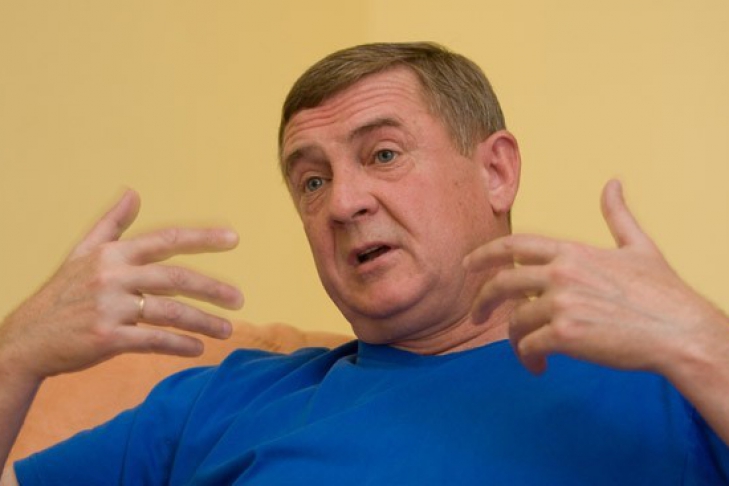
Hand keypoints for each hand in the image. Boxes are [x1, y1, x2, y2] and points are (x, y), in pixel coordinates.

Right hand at [0, 190, 243, 380]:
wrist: (27, 338)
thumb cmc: (61, 294)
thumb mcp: (82, 253)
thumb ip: (112, 224)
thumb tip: (134, 193)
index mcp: (112, 255)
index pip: (165, 240)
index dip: (201, 238)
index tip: (234, 238)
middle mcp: (112, 277)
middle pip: (175, 278)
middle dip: (212, 289)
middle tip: (239, 299)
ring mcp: (109, 308)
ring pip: (169, 312)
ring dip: (202, 322)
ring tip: (227, 331)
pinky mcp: (107, 338)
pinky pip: (153, 341)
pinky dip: (179, 345)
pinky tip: (197, 349)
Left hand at [465, 180, 727, 375]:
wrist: (681, 332)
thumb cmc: (664, 293)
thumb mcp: (639, 247)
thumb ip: (618, 216)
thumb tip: (613, 183)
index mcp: (572, 252)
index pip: (515, 244)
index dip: (485, 253)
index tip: (468, 265)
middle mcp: (561, 273)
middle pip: (502, 282)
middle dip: (482, 300)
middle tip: (476, 316)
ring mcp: (561, 303)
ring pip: (516, 320)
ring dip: (515, 339)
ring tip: (529, 352)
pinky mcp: (565, 334)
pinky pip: (529, 345)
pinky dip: (529, 356)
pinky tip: (539, 364)